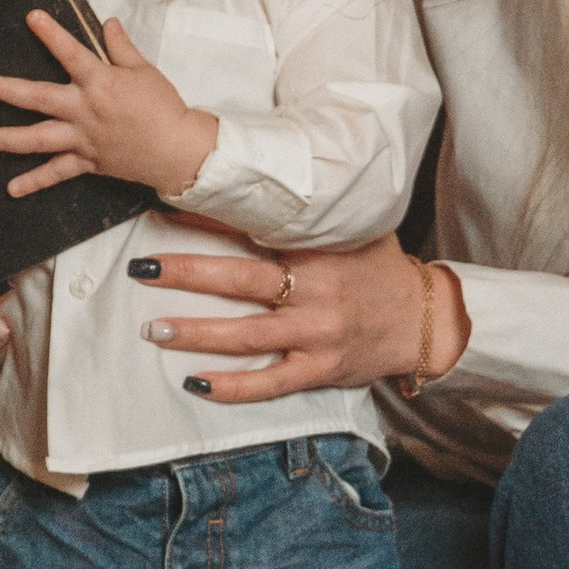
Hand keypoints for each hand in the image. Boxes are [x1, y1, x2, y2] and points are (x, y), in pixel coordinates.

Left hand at [0, 9, 218, 199]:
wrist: (178, 150)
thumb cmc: (164, 107)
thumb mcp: (144, 70)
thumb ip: (121, 47)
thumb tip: (108, 23)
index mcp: (100, 83)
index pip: (71, 53)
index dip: (51, 34)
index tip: (31, 17)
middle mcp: (84, 110)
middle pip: (37, 99)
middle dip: (5, 91)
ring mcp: (82, 139)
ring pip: (36, 139)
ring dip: (3, 138)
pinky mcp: (87, 162)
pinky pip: (56, 173)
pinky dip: (34, 182)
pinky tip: (12, 189)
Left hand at [130, 231, 470, 407]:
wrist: (425, 320)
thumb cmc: (381, 271)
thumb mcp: (353, 230)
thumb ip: (309, 215)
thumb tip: (257, 182)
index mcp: (319, 249)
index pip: (254, 228)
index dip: (208, 220)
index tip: (166, 209)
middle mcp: (315, 292)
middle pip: (239, 280)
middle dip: (187, 273)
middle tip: (144, 268)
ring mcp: (317, 334)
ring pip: (246, 335)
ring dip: (196, 332)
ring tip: (154, 328)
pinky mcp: (319, 368)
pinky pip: (269, 383)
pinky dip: (231, 386)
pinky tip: (195, 382)